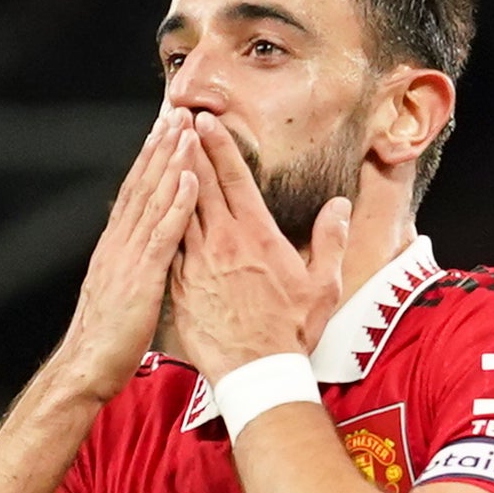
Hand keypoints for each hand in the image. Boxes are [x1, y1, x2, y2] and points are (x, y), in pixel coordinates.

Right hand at [49, 111, 202, 401]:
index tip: (163, 130)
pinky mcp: (141, 278)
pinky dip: (177, 204)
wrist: (86, 368)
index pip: (134, 193)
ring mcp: (128, 258)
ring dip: (171, 163)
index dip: (149, 159)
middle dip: (160, 147)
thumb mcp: (119, 294)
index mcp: (115, 247)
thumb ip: (131, 267)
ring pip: (152, 200)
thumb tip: (145, 252)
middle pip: (142, 185)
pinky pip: (163, 235)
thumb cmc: (107, 341)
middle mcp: (118, 243)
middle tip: (177, 111)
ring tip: (186, 130)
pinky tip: (190, 179)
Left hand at [160, 112, 345, 382]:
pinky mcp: (181, 284)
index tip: (204, 120)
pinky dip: (162, 218)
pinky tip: (154, 204)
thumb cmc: (291, 332)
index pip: (233, 179)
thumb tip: (339, 206)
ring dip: (170, 177)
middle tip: (175, 119)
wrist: (256, 373)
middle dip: (188, 148)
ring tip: (161, 150)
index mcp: (257, 236)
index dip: (218, 146)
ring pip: (179, 208)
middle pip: (200, 183)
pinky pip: (169, 243)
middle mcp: (223, 242)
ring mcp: (197, 263)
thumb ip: (331, 241)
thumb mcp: (323, 286)